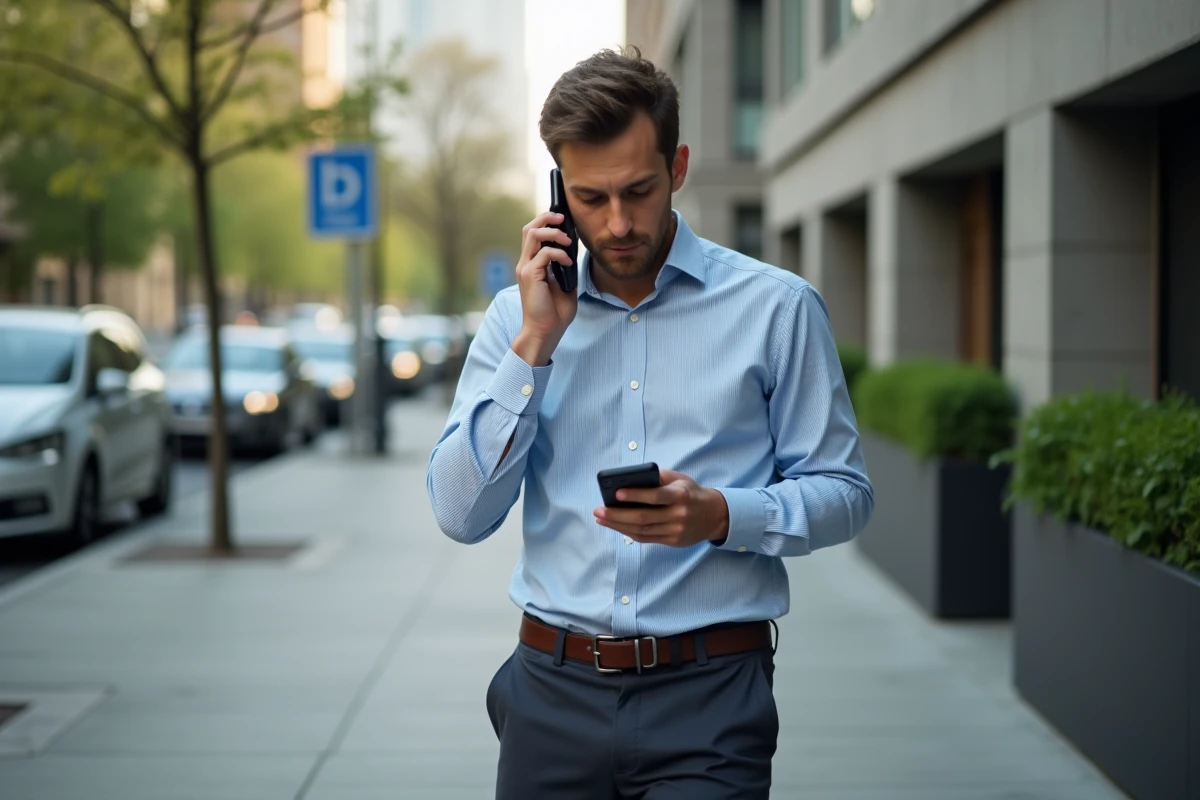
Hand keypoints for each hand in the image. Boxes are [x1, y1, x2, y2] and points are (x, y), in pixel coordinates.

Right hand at [512, 211, 577, 365]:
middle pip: (529, 228)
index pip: (533, 234)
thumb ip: (565, 267)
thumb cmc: (554, 313)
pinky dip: (560, 254)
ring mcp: (525, 268)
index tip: (564, 221)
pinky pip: (544, 253)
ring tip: (568, 241)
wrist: (545, 331)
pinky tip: (569, 263)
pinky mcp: (530, 275)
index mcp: (532, 264)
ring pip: (533, 234)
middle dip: (546, 218)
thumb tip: (574, 251)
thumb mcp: (564, 284)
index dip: (546, 223)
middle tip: (563, 218)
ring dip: (554, 233)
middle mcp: (525, 263)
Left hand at [593, 469, 729, 546]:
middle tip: (598, 510)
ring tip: (601, 518)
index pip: (655, 496)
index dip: (635, 495)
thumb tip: (630, 480)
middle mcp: (678, 514)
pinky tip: (616, 526)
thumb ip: (658, 478)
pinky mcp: (673, 541)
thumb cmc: (691, 492)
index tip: (616, 493)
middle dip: (617, 515)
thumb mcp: (680, 479)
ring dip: (618, 525)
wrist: (715, 515)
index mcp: (680, 495)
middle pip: (643, 517)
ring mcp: (675, 530)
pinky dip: (629, 533)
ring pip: (642, 531)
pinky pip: (646, 539)